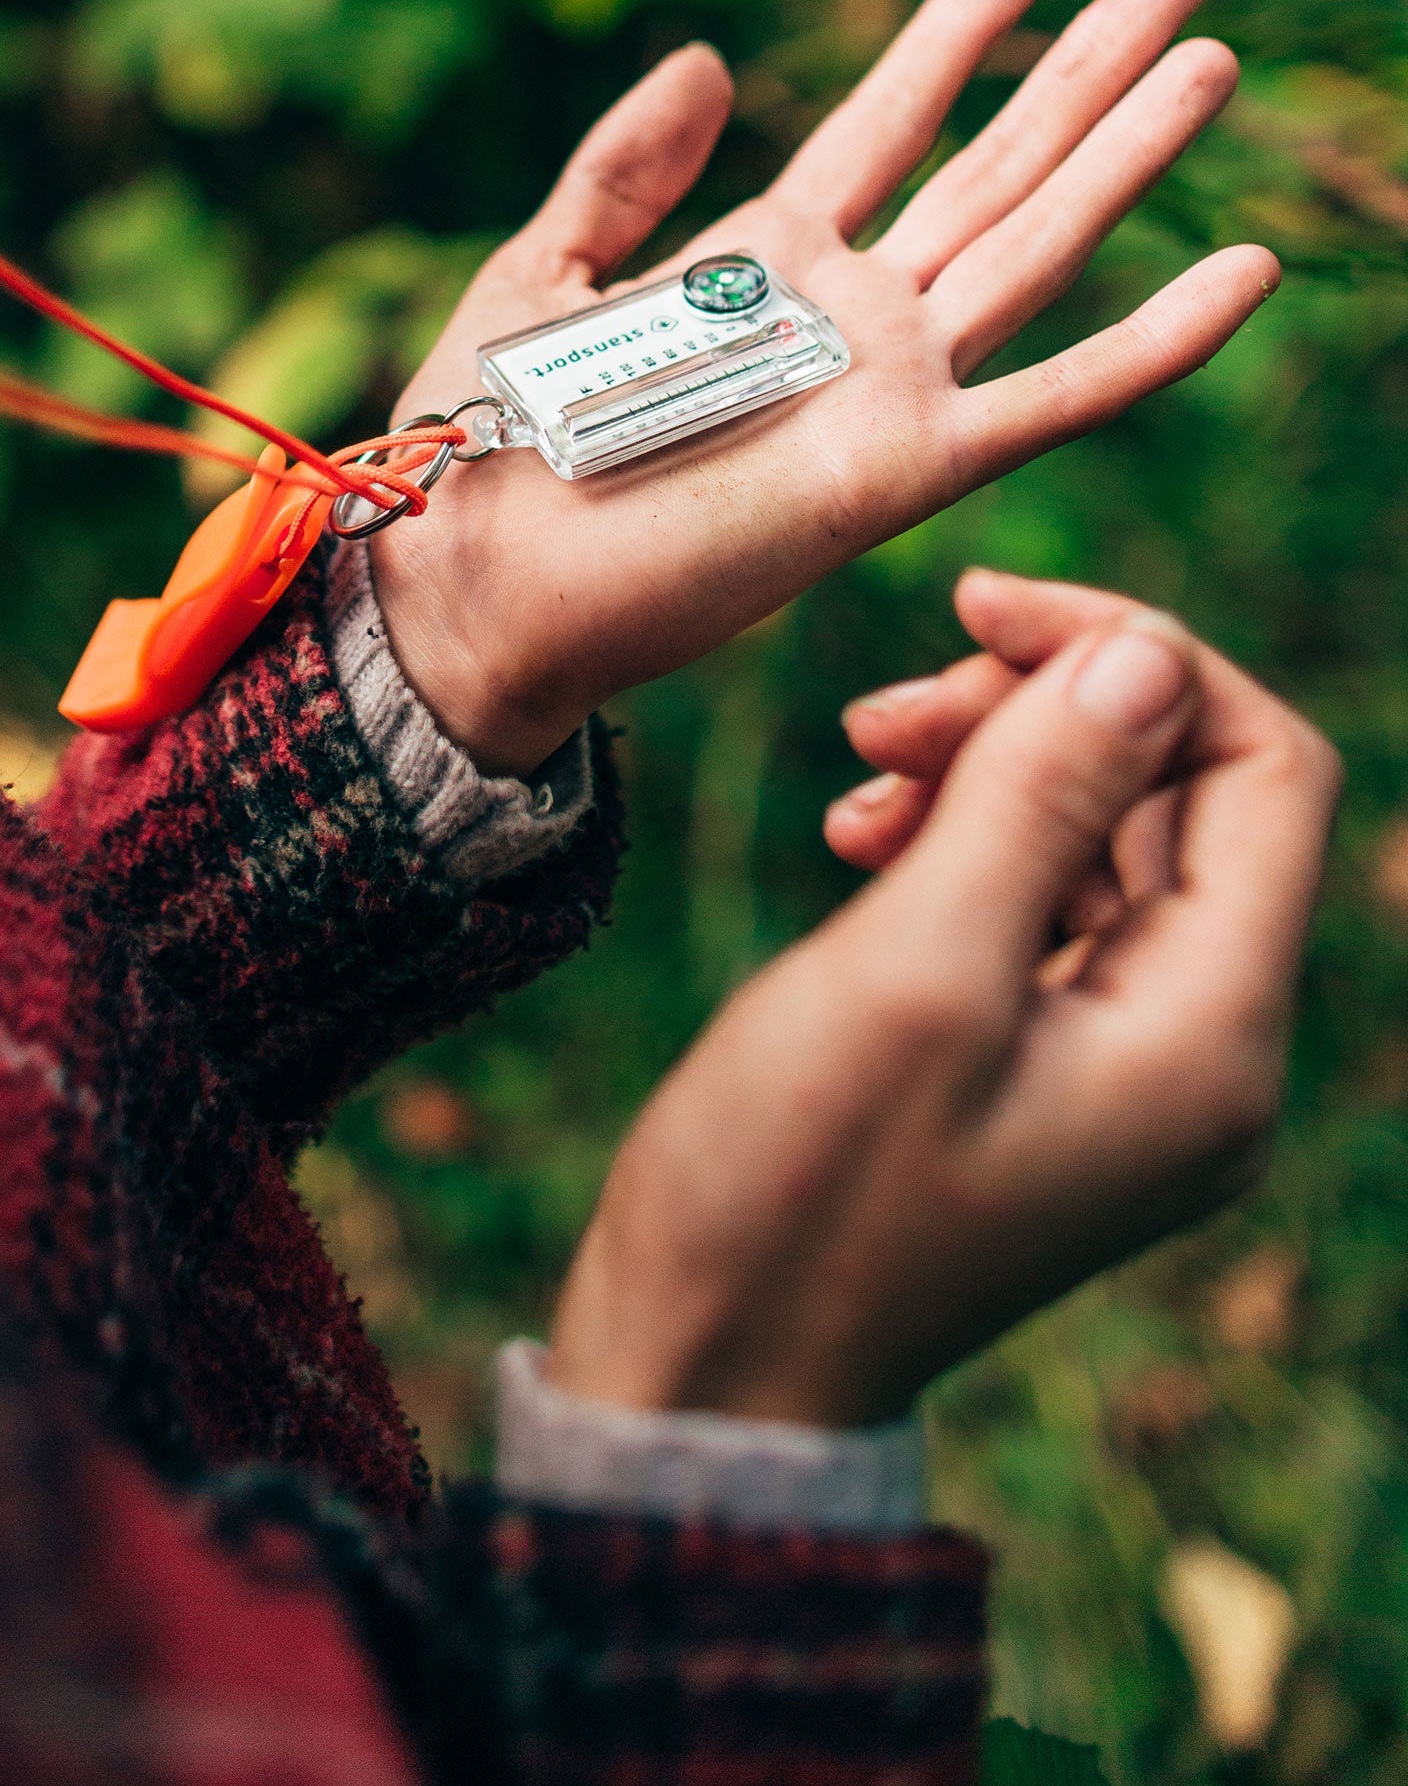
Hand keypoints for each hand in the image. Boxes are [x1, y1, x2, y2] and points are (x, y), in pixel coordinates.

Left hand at [372, 0, 1276, 772]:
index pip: (892, 120)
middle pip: (999, 164)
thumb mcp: (545, 266)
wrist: (474, 582)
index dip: (961, 32)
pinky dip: (1158, 339)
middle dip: (1086, 67)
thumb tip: (708, 56)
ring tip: (1214, 56)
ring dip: (1130, 153)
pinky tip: (1247, 272)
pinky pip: (1062, 399)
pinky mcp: (908, 469)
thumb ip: (625, 167)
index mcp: (765, 260)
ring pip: (1044, 247)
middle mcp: (850, 316)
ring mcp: (891, 388)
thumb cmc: (486, 446)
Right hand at [546, 572, 1339, 1427]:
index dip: (1139, 656)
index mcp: (1211, 1037)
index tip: (982, 608)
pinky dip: (966, 842)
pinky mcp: (1051, 1070)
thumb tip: (1146, 655)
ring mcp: (1131, 1067)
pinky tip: (859, 837)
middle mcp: (1205, 1053)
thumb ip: (1041, 798)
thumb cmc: (798, 1186)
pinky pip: (1050, 905)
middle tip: (882, 712)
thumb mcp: (916, 967)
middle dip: (1043, 711)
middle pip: (1186, 793)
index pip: (1265, 769)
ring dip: (992, 768)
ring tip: (855, 770)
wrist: (711, 1368)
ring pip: (1109, 836)